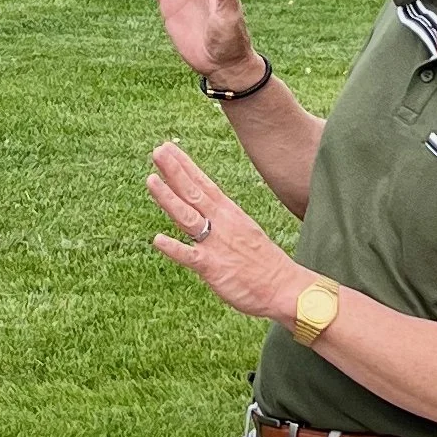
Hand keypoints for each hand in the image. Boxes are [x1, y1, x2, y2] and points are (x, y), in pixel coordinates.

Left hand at [146, 142, 298, 323]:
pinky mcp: (213, 268)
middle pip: (193, 193)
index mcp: (230, 214)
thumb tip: (205, 212)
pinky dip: (174, 248)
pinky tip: (157, 239)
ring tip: (151, 179)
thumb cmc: (264, 263)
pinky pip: (189, 256)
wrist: (285, 287)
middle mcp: (222, 224)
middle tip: (157, 151)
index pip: (204, 184)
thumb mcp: (244, 231)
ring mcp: (216, 244)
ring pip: (187, 217)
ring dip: (168, 198)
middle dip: (174, 171)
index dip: (184, 166)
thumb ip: (221, 221)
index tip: (168, 148)